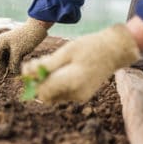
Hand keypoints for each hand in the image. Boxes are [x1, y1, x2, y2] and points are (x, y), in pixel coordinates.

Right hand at [0, 18, 51, 73]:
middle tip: (4, 74)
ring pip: (2, 58)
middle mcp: (2, 43)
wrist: (37, 27)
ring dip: (5, 65)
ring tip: (11, 71)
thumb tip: (11, 72)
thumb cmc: (27, 38)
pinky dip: (11, 62)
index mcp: (0, 42)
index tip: (4, 73)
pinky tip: (16, 67)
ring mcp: (7, 45)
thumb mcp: (19, 52)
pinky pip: (9, 57)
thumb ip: (13, 63)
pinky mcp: (14, 47)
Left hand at [21, 24, 140, 102]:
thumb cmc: (91, 46)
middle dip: (37, 81)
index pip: (42, 91)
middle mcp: (76, 94)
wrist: (115, 50)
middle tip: (37, 63)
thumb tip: (27, 74)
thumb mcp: (66, 51)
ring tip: (50, 61)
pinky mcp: (82, 95)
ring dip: (46, 81)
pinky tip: (59, 67)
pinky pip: (62, 92)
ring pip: (53, 94)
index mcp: (72, 83)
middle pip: (46, 95)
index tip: (28, 67)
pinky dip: (56, 82)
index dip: (31, 81)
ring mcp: (80, 97)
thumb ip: (47, 65)